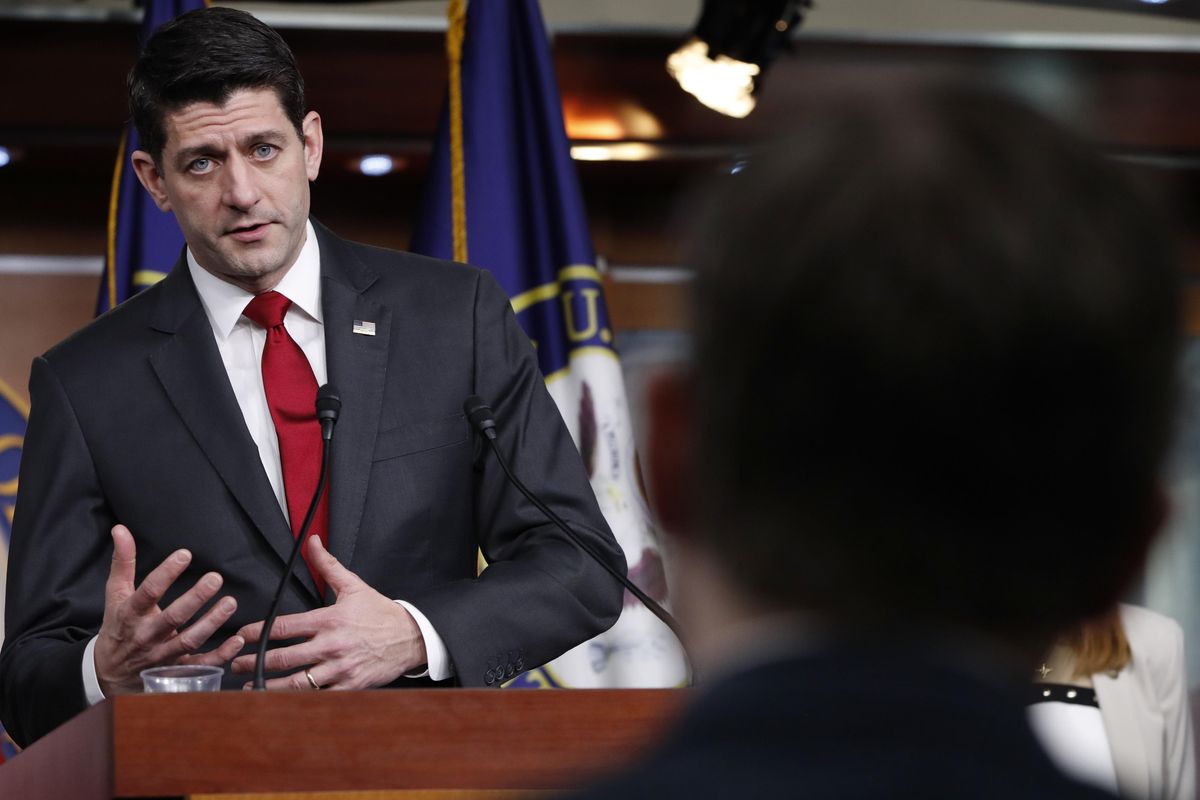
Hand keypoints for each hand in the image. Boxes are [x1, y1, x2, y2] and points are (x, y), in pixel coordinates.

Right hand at [94, 525, 243, 695]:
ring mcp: (162, 655)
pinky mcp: (176, 669)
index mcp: (131, 614)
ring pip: (188, 640)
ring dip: (211, 623)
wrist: (109, 672)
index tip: (184, 554)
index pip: (147, 592)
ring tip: (229, 603)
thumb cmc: (117, 626)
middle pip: (172, 618)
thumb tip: (120, 530)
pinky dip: (219, 656)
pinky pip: (200, 665)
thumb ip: (122, 562)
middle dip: (195, 598)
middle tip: (215, 579)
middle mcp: (147, 635)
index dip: (165, 573)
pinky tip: (236, 641)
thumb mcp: (115, 594)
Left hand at [230, 537, 426, 689]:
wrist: (410, 637)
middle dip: (255, 661)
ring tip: (251, 686)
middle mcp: (331, 645)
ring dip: (270, 685)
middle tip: (236, 663)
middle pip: (284, 657)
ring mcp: (340, 668)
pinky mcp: (350, 686)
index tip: (241, 636)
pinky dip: (297, 702)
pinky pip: (318, 697)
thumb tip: (312, 542)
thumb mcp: (354, 586)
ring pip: (297, 683)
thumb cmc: (380, 613)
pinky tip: (281, 702)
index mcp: (328, 620)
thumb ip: (328, 566)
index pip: (284, 627)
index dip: (257, 632)